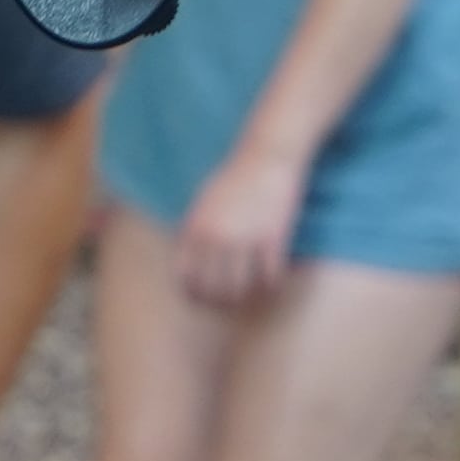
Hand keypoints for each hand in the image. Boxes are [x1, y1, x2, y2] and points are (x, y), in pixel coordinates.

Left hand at [175, 152, 306, 307]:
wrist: (266, 156)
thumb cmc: (233, 177)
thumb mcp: (202, 202)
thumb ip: (194, 231)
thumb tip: (190, 260)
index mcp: (195, 228)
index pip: (186, 277)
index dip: (192, 295)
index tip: (200, 300)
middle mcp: (217, 238)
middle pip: (213, 289)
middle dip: (217, 303)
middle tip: (226, 304)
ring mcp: (245, 240)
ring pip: (240, 289)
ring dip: (243, 298)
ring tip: (246, 297)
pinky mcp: (273, 239)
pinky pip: (268, 278)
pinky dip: (269, 286)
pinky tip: (269, 283)